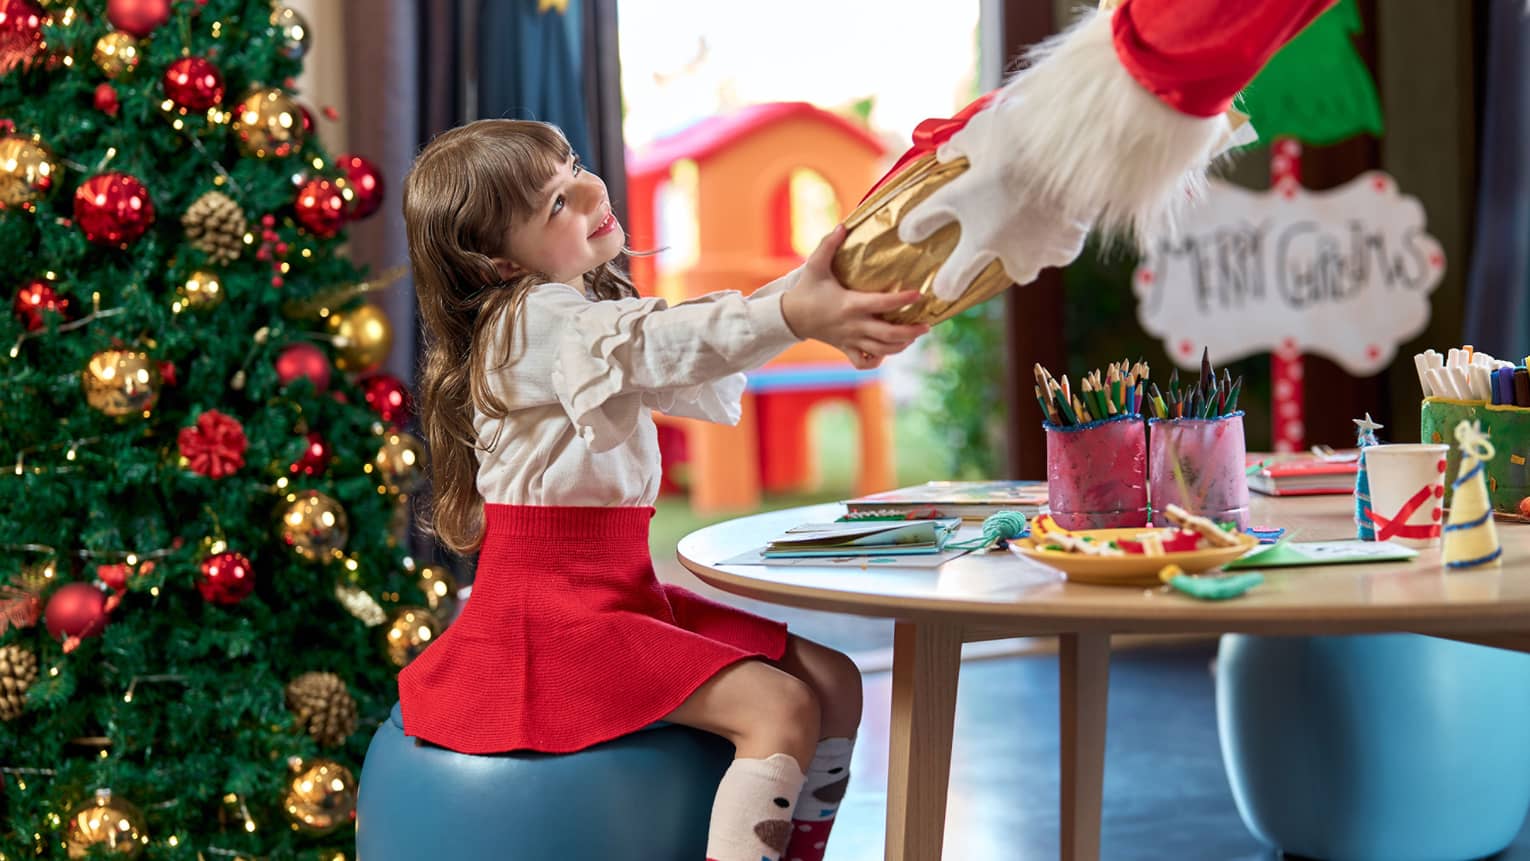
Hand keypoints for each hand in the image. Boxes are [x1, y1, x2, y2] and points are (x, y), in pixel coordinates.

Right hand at [781, 226, 928, 369]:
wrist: (790, 317)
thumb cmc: (806, 290)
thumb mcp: (815, 265)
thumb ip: (829, 244)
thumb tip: (844, 225)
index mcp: (850, 304)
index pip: (882, 303)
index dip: (902, 299)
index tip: (918, 294)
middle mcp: (854, 325)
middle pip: (889, 334)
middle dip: (911, 331)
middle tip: (927, 324)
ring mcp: (851, 339)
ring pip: (882, 350)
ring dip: (901, 346)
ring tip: (914, 336)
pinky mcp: (846, 348)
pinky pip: (864, 362)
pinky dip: (877, 360)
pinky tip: (886, 351)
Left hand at [898, 99, 1091, 300]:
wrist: (1076, 146)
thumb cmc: (1024, 132)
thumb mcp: (981, 128)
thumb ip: (961, 145)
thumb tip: (946, 153)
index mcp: (961, 202)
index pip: (920, 224)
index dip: (913, 227)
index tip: (912, 230)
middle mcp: (988, 238)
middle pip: (953, 282)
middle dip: (950, 282)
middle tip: (951, 279)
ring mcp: (1027, 251)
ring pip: (1016, 272)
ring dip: (1014, 259)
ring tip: (1023, 239)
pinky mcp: (1063, 249)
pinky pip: (1053, 255)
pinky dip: (1054, 242)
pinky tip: (1057, 224)